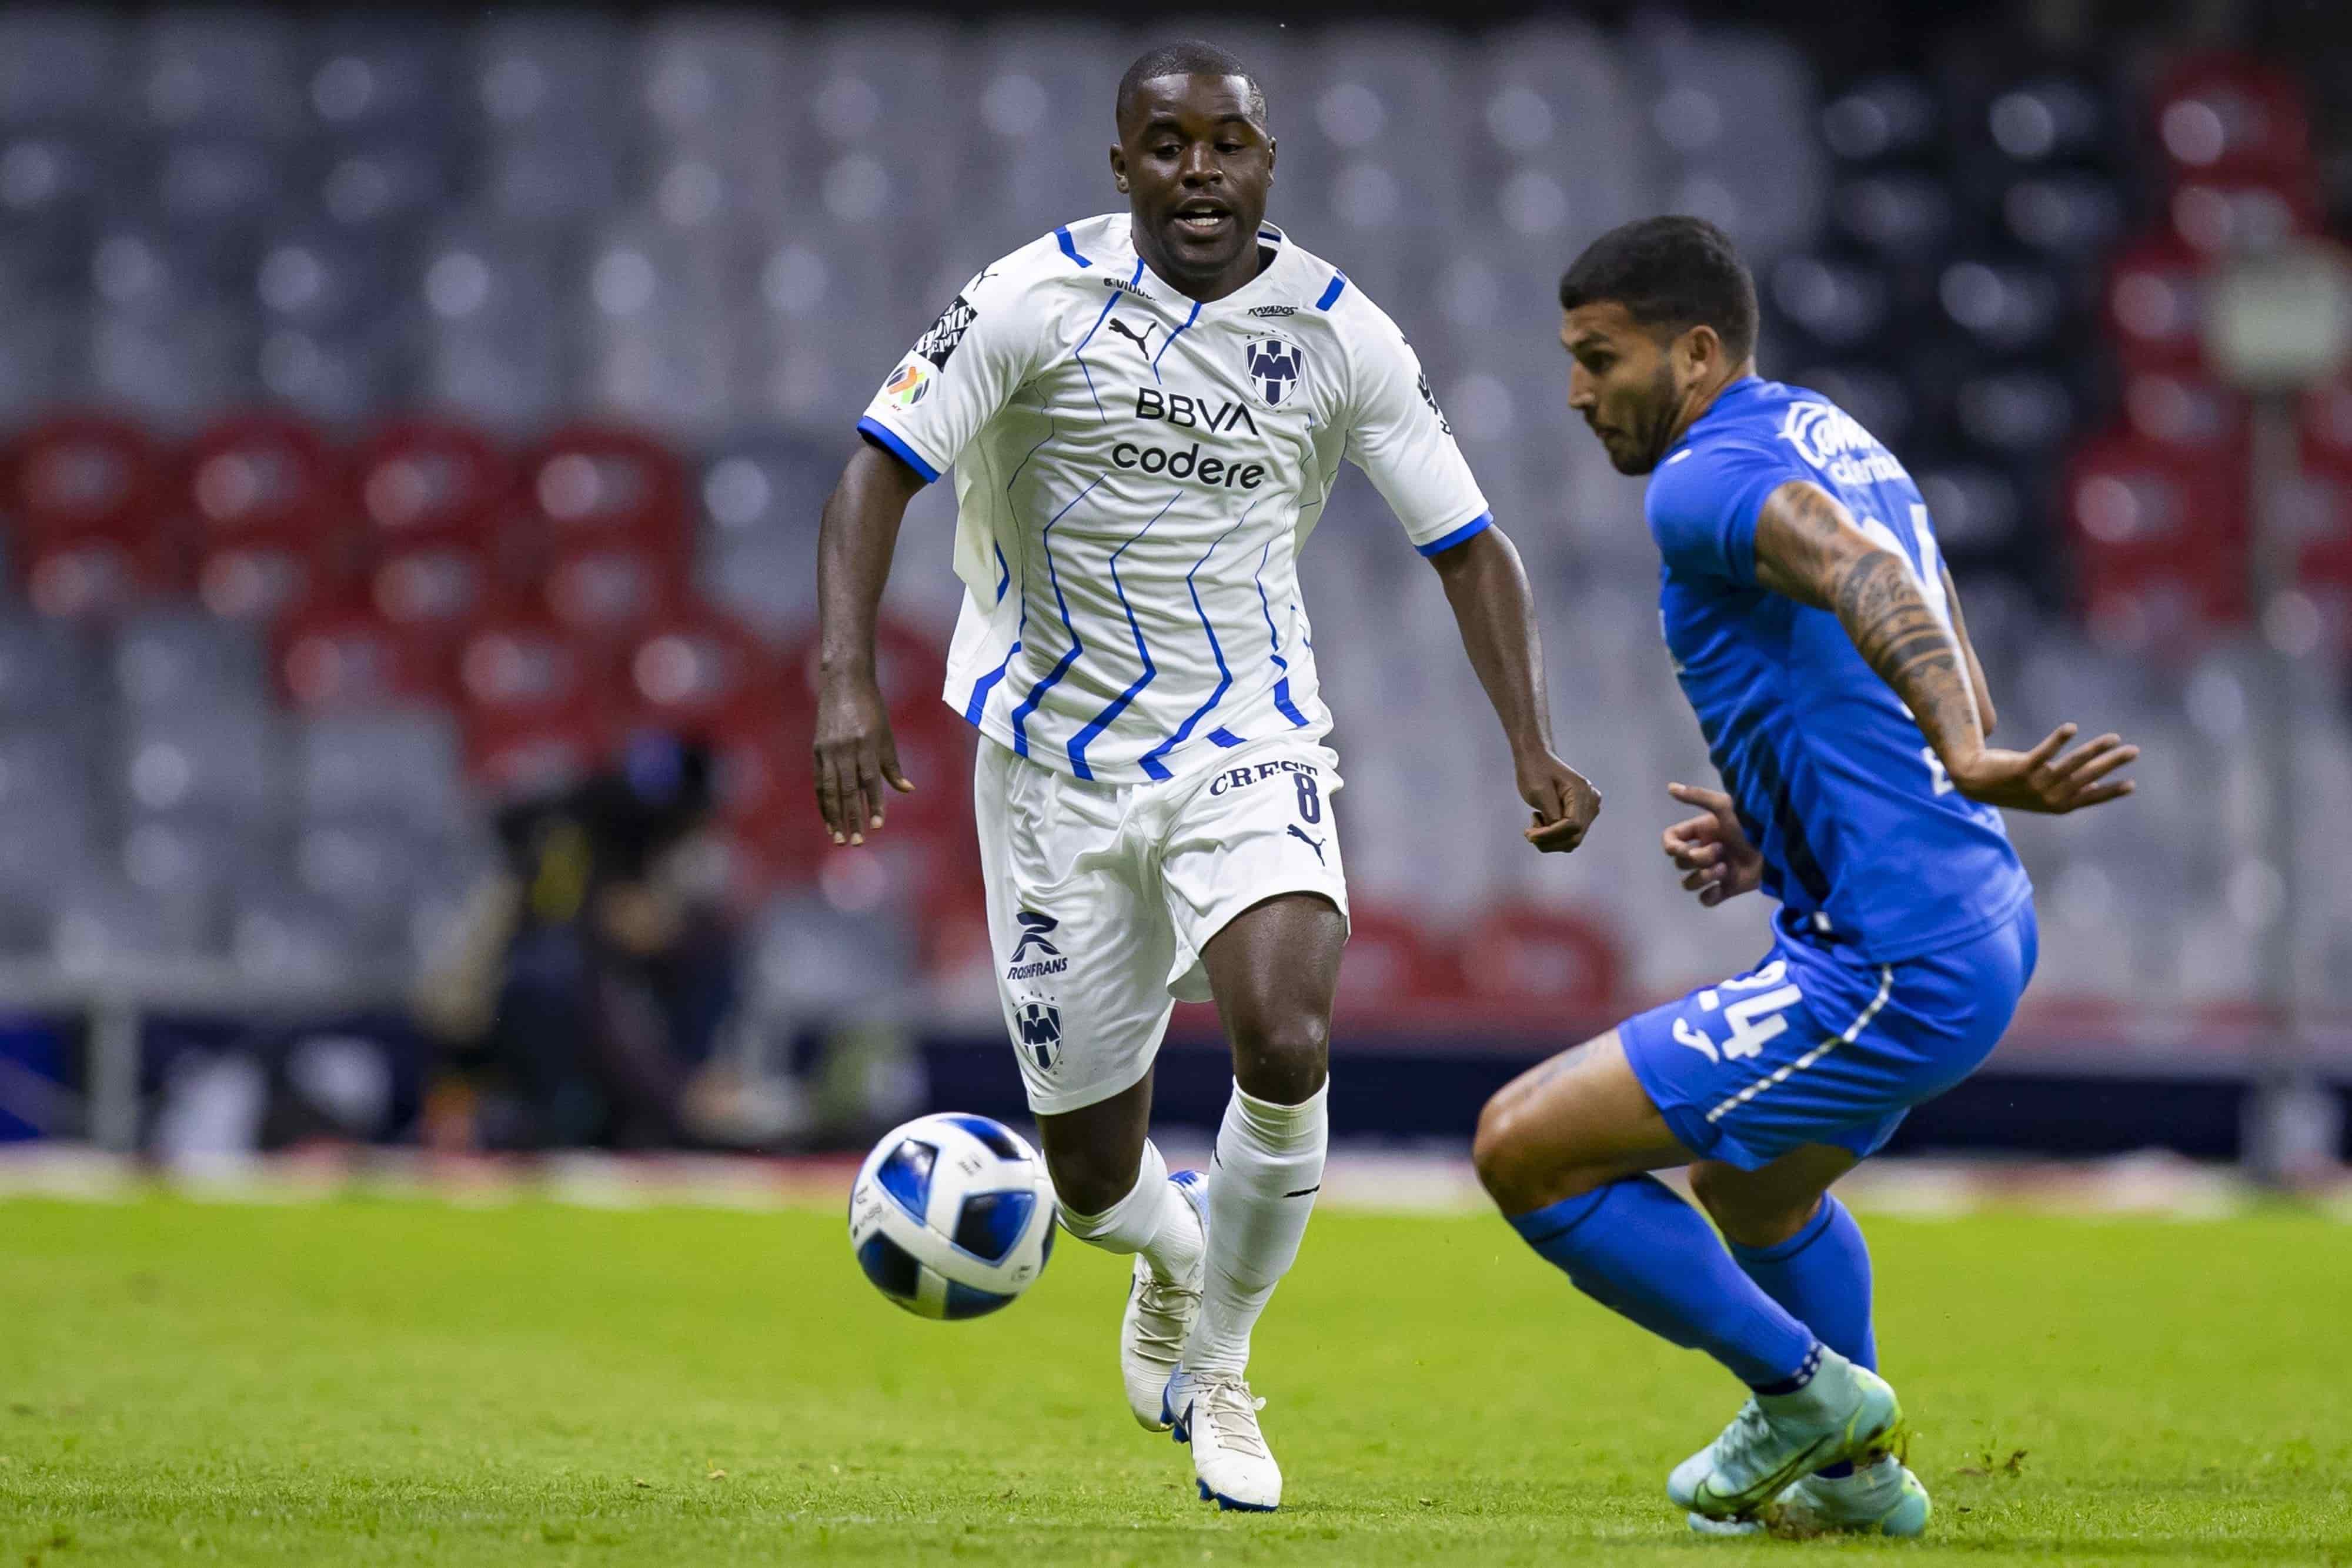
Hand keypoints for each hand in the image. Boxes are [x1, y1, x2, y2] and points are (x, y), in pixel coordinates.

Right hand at [812, 669, 912, 844]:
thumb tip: (907, 790)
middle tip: (855, 842)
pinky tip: (827, 819)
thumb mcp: (886, 734)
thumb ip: (893, 765)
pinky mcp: (816, 750)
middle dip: (851, 818)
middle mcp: (846, 748)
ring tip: (838, 838)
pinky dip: (823, 802)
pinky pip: (819, 782)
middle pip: (847, 790)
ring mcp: (828, 750)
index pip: (869, 781)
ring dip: (833, 816)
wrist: (844, 682)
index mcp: (867, 744)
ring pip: (830, 789)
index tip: (876, 825)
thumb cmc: (872, 709)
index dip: (873, 804)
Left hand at [1517, 750, 1602, 852]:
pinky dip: (1554, 835)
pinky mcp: (1583, 814)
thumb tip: (1556, 834)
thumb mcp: (1538, 792)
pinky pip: (1570, 835)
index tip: (1529, 835)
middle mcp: (1591, 801)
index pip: (1572, 825)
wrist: (1537, 759)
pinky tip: (1543, 820)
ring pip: (1573, 840)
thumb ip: (1551, 814)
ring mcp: (1589, 809)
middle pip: (1574, 836)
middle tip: (1529, 832)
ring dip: (1551, 839)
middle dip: (1549, 840)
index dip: (1550, 835)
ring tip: (1536, 820)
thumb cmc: (1535, 771)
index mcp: (1582, 791)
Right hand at [1662, 781, 1762, 905]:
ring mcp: (1715, 872)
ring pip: (1689, 883)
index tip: (1685, 848)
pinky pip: (1705, 899)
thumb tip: (1669, 787)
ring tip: (1725, 870)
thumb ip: (1697, 796)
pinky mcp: (1727, 888)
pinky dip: (1710, 896)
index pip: (1670, 842)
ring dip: (1703, 878)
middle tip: (1721, 851)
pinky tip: (1722, 887)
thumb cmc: (1752, 824)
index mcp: (1702, 833)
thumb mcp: (1725, 806)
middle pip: (1680, 863)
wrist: (1779, 847)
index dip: (1672, 848)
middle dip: (1698, 859)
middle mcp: (1705, 851)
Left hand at [1947, 723, 2136, 813]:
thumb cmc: (2012, 787)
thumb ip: (2067, 790)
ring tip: (2114, 738)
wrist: (1973, 783)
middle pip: (2088, 778)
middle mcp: (2049, 797)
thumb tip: (2094, 786)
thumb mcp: (2042, 794)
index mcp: (2057, 804)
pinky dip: (2058, 741)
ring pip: (2071, 765)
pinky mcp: (2021, 769)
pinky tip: (2072, 728)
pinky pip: (2043, 754)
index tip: (2132, 784)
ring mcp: (2035, 784)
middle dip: (2112, 764)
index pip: (2091, 798)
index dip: (2110, 792)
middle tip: (2134, 751)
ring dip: (2094, 750)